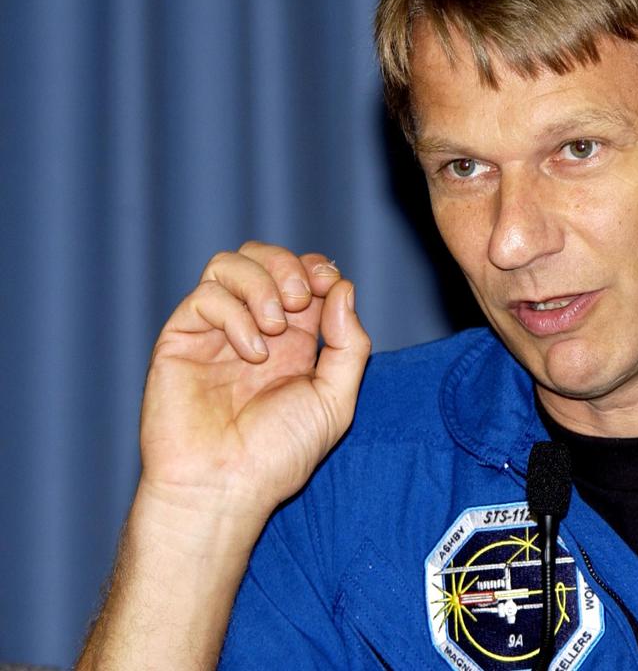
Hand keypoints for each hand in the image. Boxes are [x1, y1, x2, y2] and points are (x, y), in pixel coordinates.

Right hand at [138, 243, 370, 525]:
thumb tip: (343, 288)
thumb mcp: (335, 399)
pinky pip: (205, 297)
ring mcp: (215, 332)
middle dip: (289, 266)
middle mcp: (254, 328)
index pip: (302, 274)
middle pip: (263, 257)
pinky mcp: (181, 339)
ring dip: (261, 282)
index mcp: (295, 339)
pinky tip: (251, 352)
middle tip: (300, 300)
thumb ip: (349, 343)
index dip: (317, 268)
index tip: (329, 286)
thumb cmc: (279, 454)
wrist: (225, 488)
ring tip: (276, 324)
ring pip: (229, 264)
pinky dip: (234, 314)